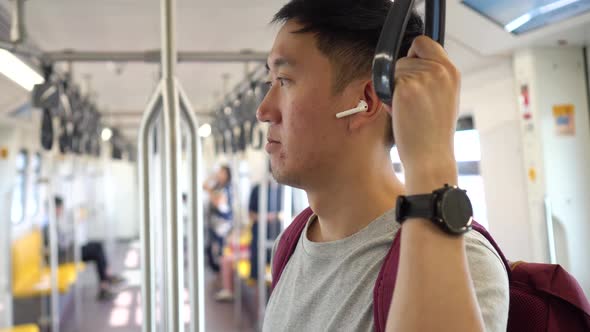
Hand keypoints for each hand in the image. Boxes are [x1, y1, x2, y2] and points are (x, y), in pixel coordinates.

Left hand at [390, 36, 459, 193]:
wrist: (430, 156)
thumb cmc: (433, 132)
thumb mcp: (444, 98)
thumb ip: (433, 77)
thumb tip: (410, 61)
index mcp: (452, 72)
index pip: (424, 43)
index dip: (413, 54)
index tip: (411, 70)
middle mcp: (440, 70)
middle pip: (405, 56)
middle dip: (402, 76)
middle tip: (411, 101)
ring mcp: (424, 77)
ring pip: (394, 70)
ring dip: (394, 88)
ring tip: (408, 110)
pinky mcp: (406, 87)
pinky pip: (386, 82)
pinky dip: (388, 97)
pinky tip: (401, 113)